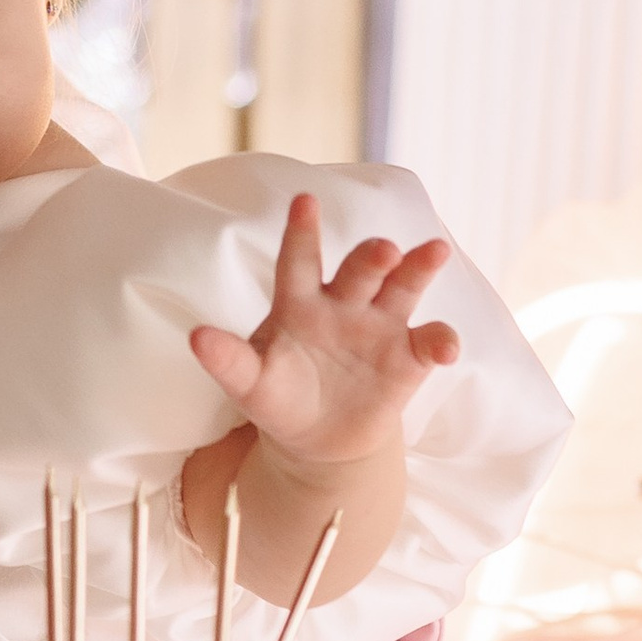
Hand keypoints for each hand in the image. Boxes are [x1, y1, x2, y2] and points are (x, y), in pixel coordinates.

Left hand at [187, 193, 457, 471]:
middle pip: (362, 269)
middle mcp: (345, 303)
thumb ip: (228, 361)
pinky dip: (441, 341)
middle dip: (373, 256)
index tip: (305, 201)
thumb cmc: (278, 396)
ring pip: (403, 287)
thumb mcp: (249, 383)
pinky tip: (445, 349)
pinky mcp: (410, 357)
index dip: (302, 232)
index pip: (300, 261)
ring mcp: (380, 326)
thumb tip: (196, 337)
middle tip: (383, 250)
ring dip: (418, 269)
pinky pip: (430, 341)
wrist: (318, 440)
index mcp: (300, 303)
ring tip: (433, 252)